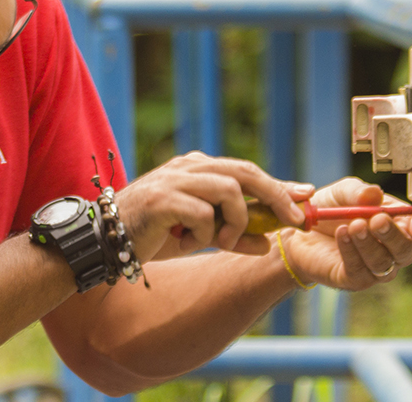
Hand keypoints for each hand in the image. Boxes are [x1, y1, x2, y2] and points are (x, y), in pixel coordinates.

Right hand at [115, 151, 315, 260]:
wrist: (105, 240)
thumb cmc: (151, 235)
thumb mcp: (199, 237)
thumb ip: (232, 236)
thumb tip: (268, 244)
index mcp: (195, 168)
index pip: (246, 170)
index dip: (278, 183)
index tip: (306, 195)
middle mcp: (186, 167)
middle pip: (244, 171)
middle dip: (275, 195)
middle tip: (292, 219)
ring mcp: (174, 179)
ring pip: (229, 189)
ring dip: (236, 220)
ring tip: (222, 241)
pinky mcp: (162, 198)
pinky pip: (204, 213)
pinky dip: (206, 232)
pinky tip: (189, 240)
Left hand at [280, 178, 411, 290]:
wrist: (300, 232)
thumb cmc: (330, 210)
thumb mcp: (342, 193)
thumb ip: (358, 191)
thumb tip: (374, 194)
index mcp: (400, 224)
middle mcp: (394, 249)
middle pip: (407, 250)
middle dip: (393, 234)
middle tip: (376, 220)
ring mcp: (377, 267)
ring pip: (384, 262)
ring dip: (369, 243)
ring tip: (353, 225)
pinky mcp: (356, 279)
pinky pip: (360, 270)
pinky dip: (351, 251)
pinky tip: (342, 234)